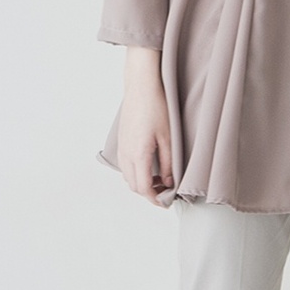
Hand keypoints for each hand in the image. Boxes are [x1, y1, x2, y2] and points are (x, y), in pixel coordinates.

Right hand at [118, 45, 173, 205]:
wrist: (140, 86)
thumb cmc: (156, 107)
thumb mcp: (168, 137)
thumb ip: (168, 163)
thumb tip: (168, 182)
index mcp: (138, 155)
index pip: (144, 188)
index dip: (155, 199)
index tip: (165, 202)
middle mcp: (126, 154)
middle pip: (134, 185)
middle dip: (149, 192)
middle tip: (166, 191)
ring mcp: (121, 148)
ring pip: (128, 176)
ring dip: (142, 182)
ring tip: (161, 177)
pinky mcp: (121, 141)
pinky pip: (126, 165)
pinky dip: (136, 171)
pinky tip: (150, 164)